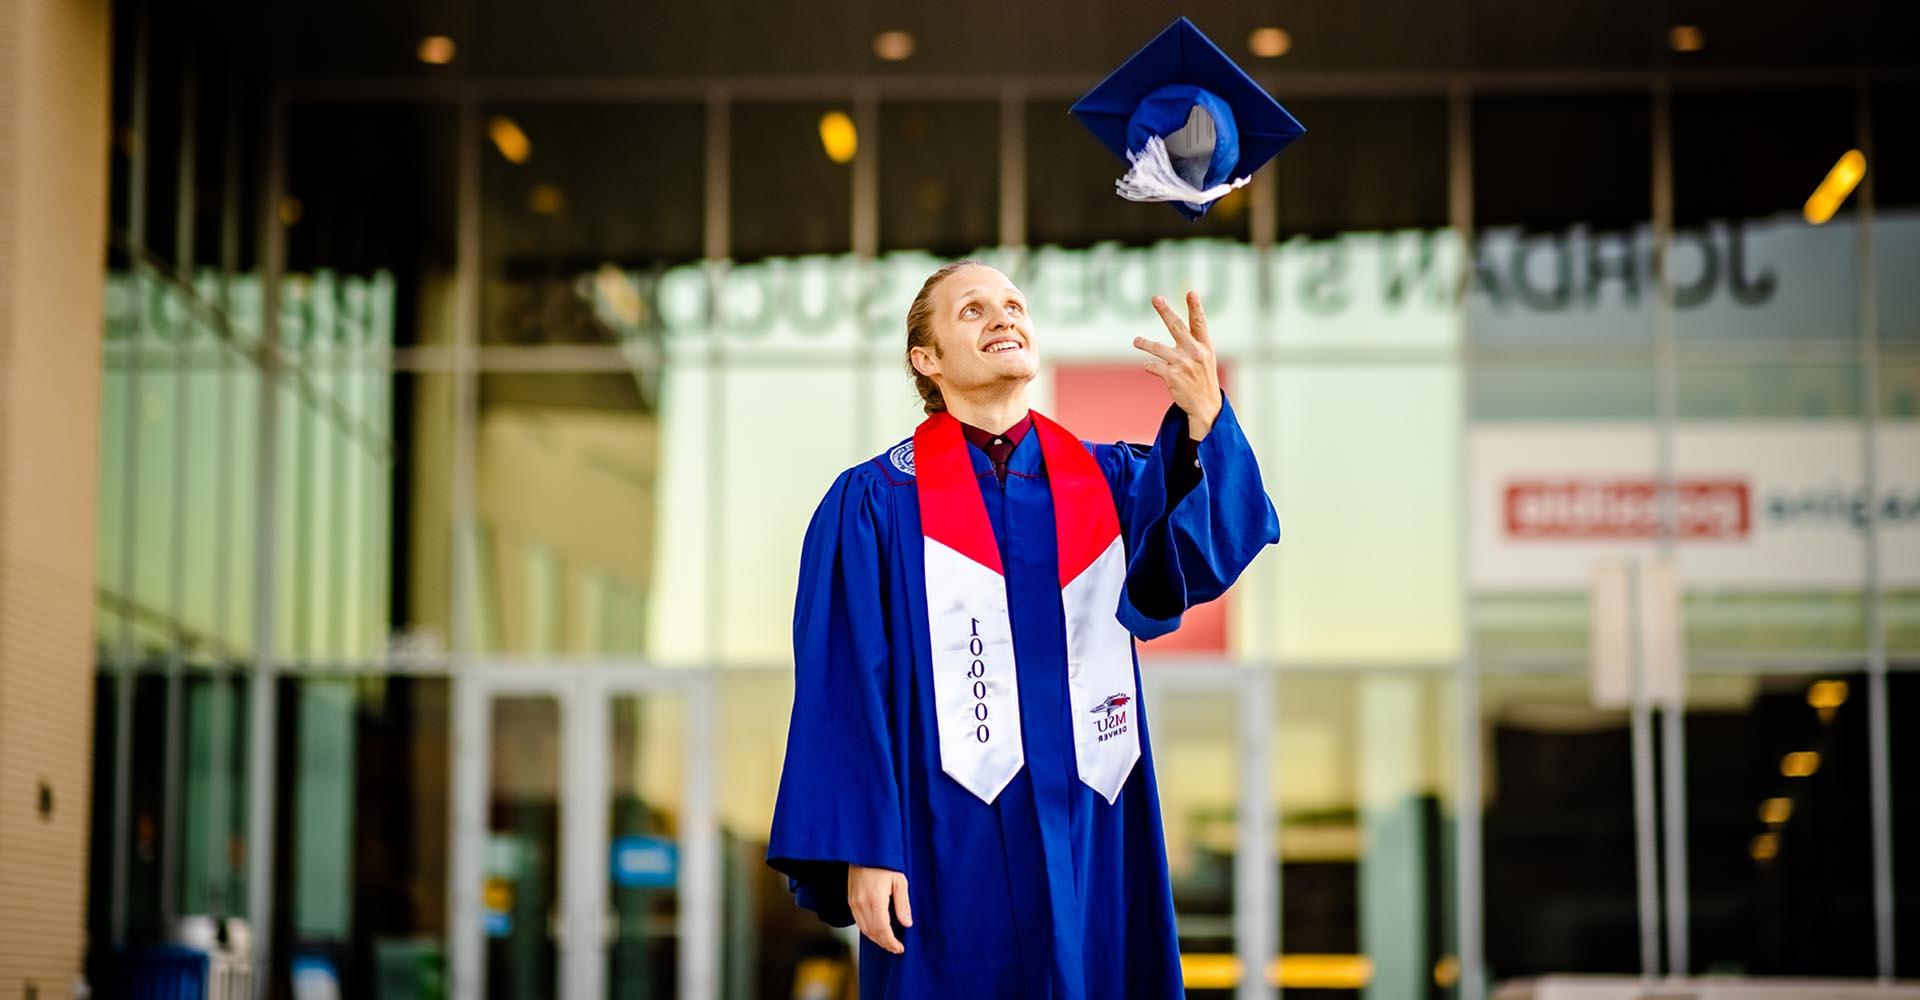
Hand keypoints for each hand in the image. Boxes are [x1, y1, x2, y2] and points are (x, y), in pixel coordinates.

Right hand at [848, 864, 911, 954]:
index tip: (899, 948)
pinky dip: (868, 930)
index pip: (882, 929)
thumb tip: (907, 924)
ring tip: (888, 943)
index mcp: (875, 899)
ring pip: (864, 929)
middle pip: (872, 932)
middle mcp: (861, 903)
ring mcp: (853, 903)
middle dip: (884, 943)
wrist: (864, 850)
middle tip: (896, 948)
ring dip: (876, 939)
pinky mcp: (850, 901)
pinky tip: (877, 931)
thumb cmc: (884, 863)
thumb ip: (903, 904)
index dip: (891, 942)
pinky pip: (858, 922)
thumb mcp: (899, 880)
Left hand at [1135, 291, 1222, 439]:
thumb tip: (1175, 322)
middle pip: (1177, 327)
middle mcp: (1195, 353)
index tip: (1191, 293)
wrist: (1206, 406)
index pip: (1199, 323)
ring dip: (1145, 343)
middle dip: (1165, 312)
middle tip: (1156, 298)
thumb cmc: (1203, 378)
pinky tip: (1148, 366)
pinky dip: (1149, 365)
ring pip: (1158, 348)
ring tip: (1136, 341)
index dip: (1195, 307)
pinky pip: (1154, 366)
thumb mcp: (1205, 357)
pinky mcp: (1172, 376)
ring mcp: (1183, 364)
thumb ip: (1194, 341)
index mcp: (1205, 346)